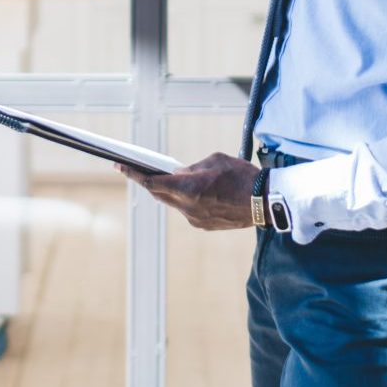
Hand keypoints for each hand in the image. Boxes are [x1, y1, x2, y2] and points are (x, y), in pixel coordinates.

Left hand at [123, 151, 258, 231]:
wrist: (266, 202)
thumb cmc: (242, 176)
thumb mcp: (215, 161)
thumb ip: (193, 168)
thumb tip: (180, 174)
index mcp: (187, 188)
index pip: (152, 182)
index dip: (134, 174)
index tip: (120, 166)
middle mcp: (187, 207)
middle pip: (159, 194)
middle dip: (149, 182)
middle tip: (139, 170)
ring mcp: (195, 219)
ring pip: (174, 203)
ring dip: (170, 192)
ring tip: (169, 179)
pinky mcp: (204, 225)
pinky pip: (188, 210)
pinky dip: (186, 200)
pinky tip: (194, 192)